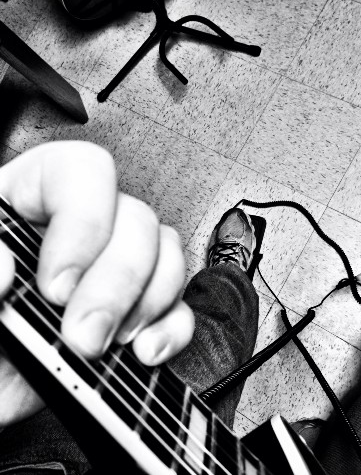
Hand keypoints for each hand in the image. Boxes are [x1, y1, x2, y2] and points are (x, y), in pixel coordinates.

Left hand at [0, 141, 193, 426]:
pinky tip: (144, 352)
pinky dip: (171, 328)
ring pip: (165, 254)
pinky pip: (178, 305)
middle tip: (83, 336)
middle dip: (117, 283)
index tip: (58, 287)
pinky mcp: (135, 311)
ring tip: (110, 343)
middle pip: (135, 219)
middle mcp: (81, 227)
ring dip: (148, 301)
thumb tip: (2, 266)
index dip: (84, 223)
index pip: (81, 173)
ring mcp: (113, 267)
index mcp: (29, 199)